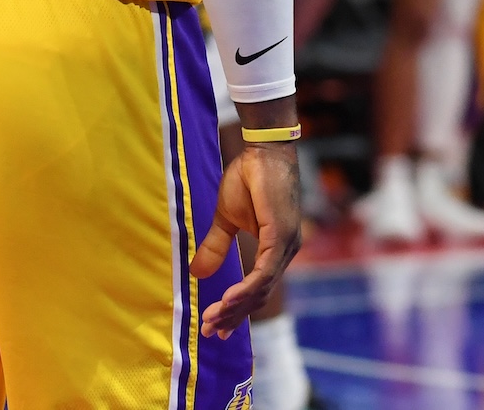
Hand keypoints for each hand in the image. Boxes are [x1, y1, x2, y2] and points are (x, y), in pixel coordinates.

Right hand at [191, 138, 301, 337]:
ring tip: (212, 320)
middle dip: (233, 316)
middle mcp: (285, 251)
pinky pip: (264, 272)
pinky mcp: (280, 235)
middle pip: (260, 295)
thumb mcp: (226, 219)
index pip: (258, 289)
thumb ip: (216, 246)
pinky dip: (246, 289)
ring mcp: (286, 245)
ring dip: (236, 307)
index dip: (236, 310)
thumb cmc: (248, 178)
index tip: (215, 327)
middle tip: (208, 332)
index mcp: (275, 249)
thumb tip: (197, 274)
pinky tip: (228, 300)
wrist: (261, 150)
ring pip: (262, 289)